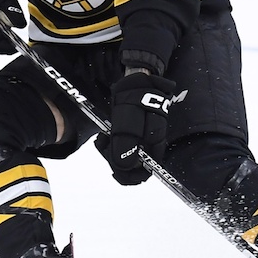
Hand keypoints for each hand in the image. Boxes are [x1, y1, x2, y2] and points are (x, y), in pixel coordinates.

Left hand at [98, 70, 178, 185]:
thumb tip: (123, 168)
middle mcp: (149, 148)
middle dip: (114, 159)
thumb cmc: (136, 101)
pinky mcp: (133, 135)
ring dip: (109, 150)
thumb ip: (126, 146)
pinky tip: (105, 135)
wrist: (136, 82)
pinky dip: (110, 143)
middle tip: (104, 145)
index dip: (127, 174)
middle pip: (131, 166)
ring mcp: (141, 141)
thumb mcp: (129, 124)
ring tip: (103, 138)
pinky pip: (120, 146)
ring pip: (123, 157)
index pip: (143, 173)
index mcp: (154, 147)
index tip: (112, 167)